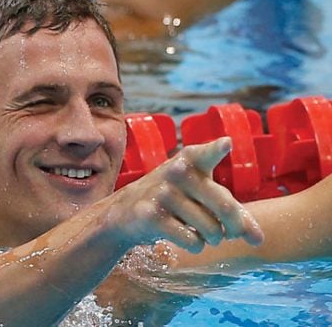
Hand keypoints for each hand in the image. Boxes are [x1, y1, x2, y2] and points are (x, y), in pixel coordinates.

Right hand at [114, 137, 263, 252]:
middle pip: (224, 205)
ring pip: (210, 229)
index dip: (216, 150)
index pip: (205, 154)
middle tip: (231, 234)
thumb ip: (235, 214)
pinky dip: (196, 245)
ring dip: (213, 238)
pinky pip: (191, 240)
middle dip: (235, 227)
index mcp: (191, 160)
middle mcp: (176, 173)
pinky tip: (188, 239)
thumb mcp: (203, 197)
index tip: (225, 144)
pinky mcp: (151, 215)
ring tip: (205, 235)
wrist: (128, 211)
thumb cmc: (177, 201)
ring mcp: (162, 194)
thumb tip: (259, 240)